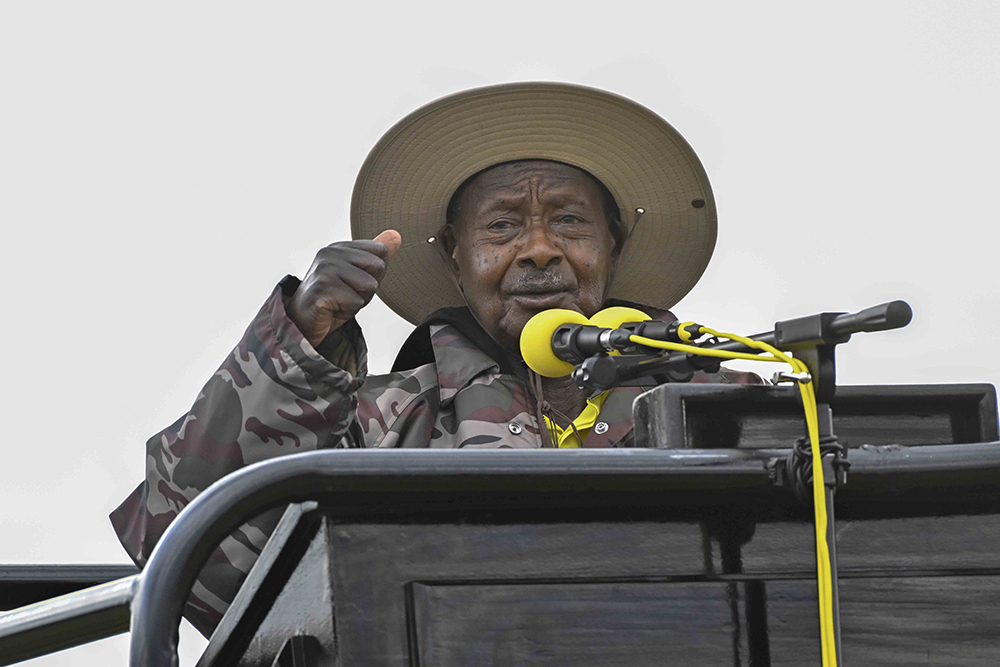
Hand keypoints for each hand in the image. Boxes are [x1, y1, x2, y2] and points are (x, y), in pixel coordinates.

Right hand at [287, 230, 401, 346]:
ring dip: (358, 301)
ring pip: (369, 285)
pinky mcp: (322, 288)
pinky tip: (331, 309)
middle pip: (378, 267)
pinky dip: (347, 311)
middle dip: (368, 288)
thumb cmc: (332, 299)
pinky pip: (356, 302)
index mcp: (340, 247)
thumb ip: (376, 256)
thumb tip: (396, 235)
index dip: (373, 273)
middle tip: (345, 294)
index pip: (381, 251)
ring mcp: (325, 269)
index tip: (352, 283)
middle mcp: (330, 253)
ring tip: (338, 302)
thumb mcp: (359, 276)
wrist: (304, 323)